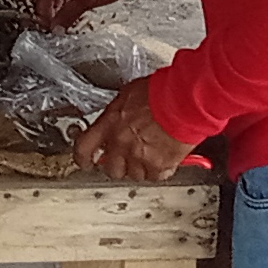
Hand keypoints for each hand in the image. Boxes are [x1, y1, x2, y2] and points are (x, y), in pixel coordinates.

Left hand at [75, 76, 195, 180]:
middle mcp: (121, 143)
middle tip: (128, 155)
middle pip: (111, 168)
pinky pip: (155, 176)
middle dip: (118, 164)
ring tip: (151, 152)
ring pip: (134, 175)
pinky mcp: (159, 166)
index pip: (83, 149)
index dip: (83, 159)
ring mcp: (139, 157)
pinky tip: (166, 157)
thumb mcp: (130, 94)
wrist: (185, 99)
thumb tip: (118, 115)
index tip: (86, 162)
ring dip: (141, 167)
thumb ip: (119, 111)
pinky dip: (160, 169)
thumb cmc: (162, 90)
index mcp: (110, 123)